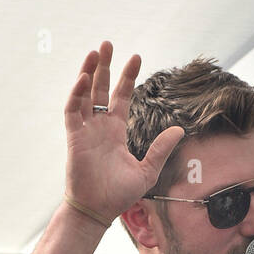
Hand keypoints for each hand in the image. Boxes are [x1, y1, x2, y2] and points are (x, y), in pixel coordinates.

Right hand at [63, 41, 184, 224]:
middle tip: (108, 44)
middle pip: (101, 89)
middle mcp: (100, 127)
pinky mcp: (74, 137)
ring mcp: (86, 130)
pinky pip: (73, 110)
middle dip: (104, 66)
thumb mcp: (147, 171)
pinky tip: (85, 79)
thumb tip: (180, 130)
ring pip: (85, 94)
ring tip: (95, 52)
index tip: (136, 57)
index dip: (127, 77)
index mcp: (116, 132)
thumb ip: (161, 149)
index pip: (121, 97)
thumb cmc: (119, 195)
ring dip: (89, 73)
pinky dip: (77, 93)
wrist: (98, 210)